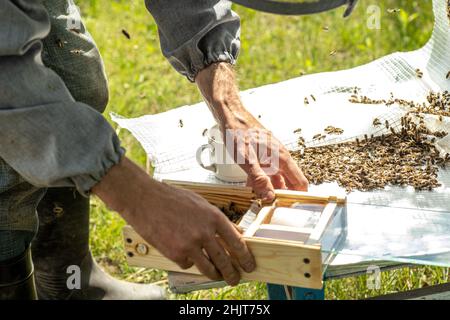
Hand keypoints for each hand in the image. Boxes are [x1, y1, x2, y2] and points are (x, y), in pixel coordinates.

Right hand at [92, 157, 255, 284]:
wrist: (146, 200)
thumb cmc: (172, 199)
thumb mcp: (200, 203)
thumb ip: (215, 220)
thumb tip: (230, 233)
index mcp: (214, 217)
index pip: (237, 242)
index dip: (245, 256)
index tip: (249, 264)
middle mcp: (204, 233)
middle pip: (224, 260)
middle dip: (232, 273)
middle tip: (236, 279)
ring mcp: (190, 245)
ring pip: (208, 268)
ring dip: (214, 274)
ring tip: (217, 276)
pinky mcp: (175, 254)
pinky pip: (187, 264)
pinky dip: (187, 261)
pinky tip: (183, 253)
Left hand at [196, 63, 308, 199]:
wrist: (231, 115)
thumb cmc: (238, 132)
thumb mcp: (246, 159)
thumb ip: (259, 178)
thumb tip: (270, 196)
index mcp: (282, 158)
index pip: (300, 183)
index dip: (299, 198)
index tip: (291, 210)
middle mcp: (281, 157)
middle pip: (290, 183)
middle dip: (283, 196)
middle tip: (273, 209)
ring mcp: (273, 155)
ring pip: (278, 178)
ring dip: (271, 189)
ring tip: (261, 201)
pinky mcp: (264, 154)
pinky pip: (268, 171)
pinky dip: (263, 181)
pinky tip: (252, 186)